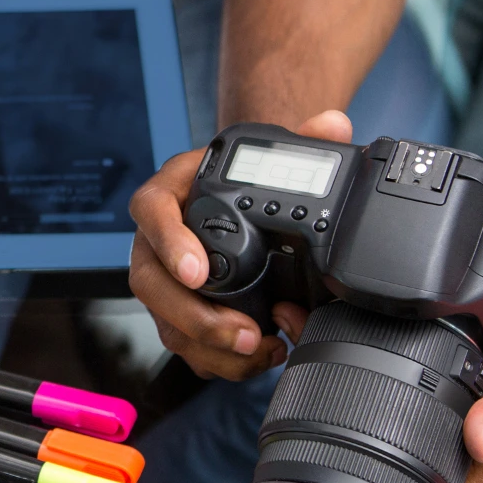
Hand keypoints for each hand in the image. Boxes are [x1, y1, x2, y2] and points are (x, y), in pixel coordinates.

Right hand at [128, 110, 353, 378]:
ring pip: (165, 321)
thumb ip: (299, 139)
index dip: (168, 243)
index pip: (151, 210)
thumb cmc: (242, 181)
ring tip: (258, 349)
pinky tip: (259, 356)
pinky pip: (186, 342)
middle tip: (241, 331)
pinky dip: (219, 359)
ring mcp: (164, 279)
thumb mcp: (266, 156)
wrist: (239, 203)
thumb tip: (332, 124)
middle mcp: (156, 238)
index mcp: (171, 192)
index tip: (197, 272)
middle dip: (192, 315)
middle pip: (150, 282)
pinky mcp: (179, 311)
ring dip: (208, 345)